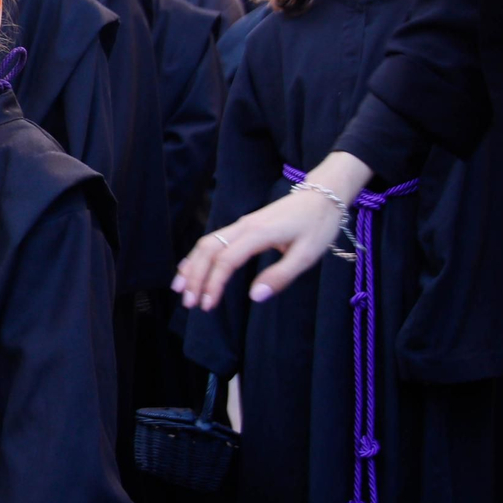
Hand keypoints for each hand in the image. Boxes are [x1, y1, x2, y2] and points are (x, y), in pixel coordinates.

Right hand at [172, 152, 369, 308]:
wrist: (322, 196)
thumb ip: (280, 276)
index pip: (226, 260)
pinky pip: (214, 239)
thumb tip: (254, 296)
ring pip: (207, 242)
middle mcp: (243, 226)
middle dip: (194, 276)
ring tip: (180, 288)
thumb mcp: (307, 255)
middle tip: (188, 302)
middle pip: (208, 249)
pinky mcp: (243, 226)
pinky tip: (190, 267)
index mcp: (258, 233)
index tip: (207, 306)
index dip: (213, 284)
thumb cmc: (317, 226)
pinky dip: (198, 255)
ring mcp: (241, 224)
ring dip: (192, 265)